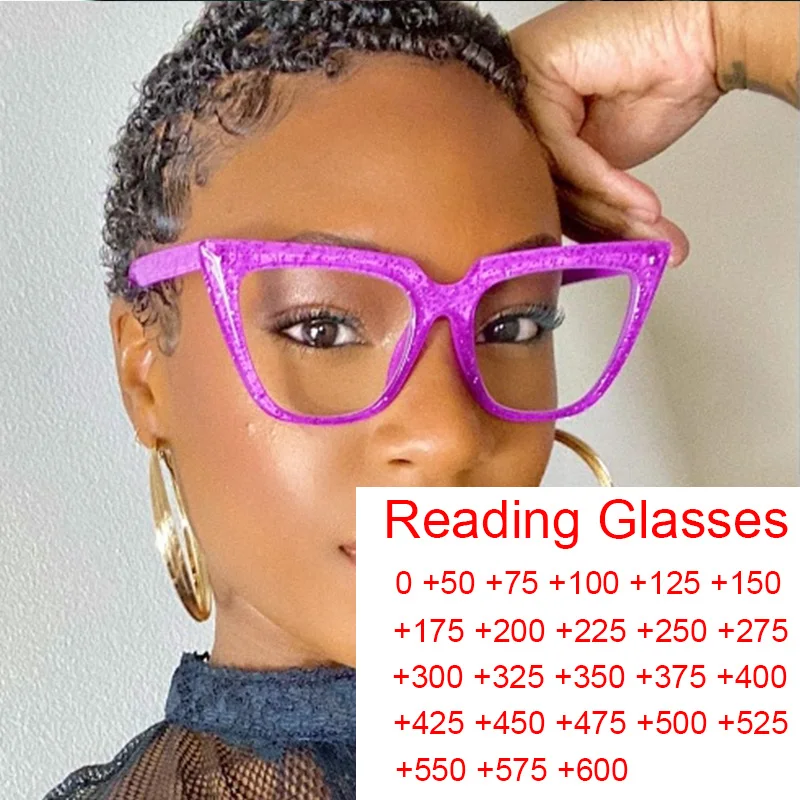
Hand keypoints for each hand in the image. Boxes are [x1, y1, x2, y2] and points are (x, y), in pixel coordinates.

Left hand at [509, 1, 722, 264]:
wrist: (701, 35)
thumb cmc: (656, 83)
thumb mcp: (604, 163)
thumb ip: (574, 199)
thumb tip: (563, 261)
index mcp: (518, 125)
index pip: (533, 194)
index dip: (576, 232)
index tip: (609, 260)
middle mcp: (512, 102)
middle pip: (542, 186)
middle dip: (599, 226)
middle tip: (638, 250)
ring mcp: (519, 83)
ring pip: (553, 175)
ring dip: (611, 212)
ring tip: (649, 229)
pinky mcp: (538, 70)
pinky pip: (564, 151)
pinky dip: (608, 184)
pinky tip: (641, 206)